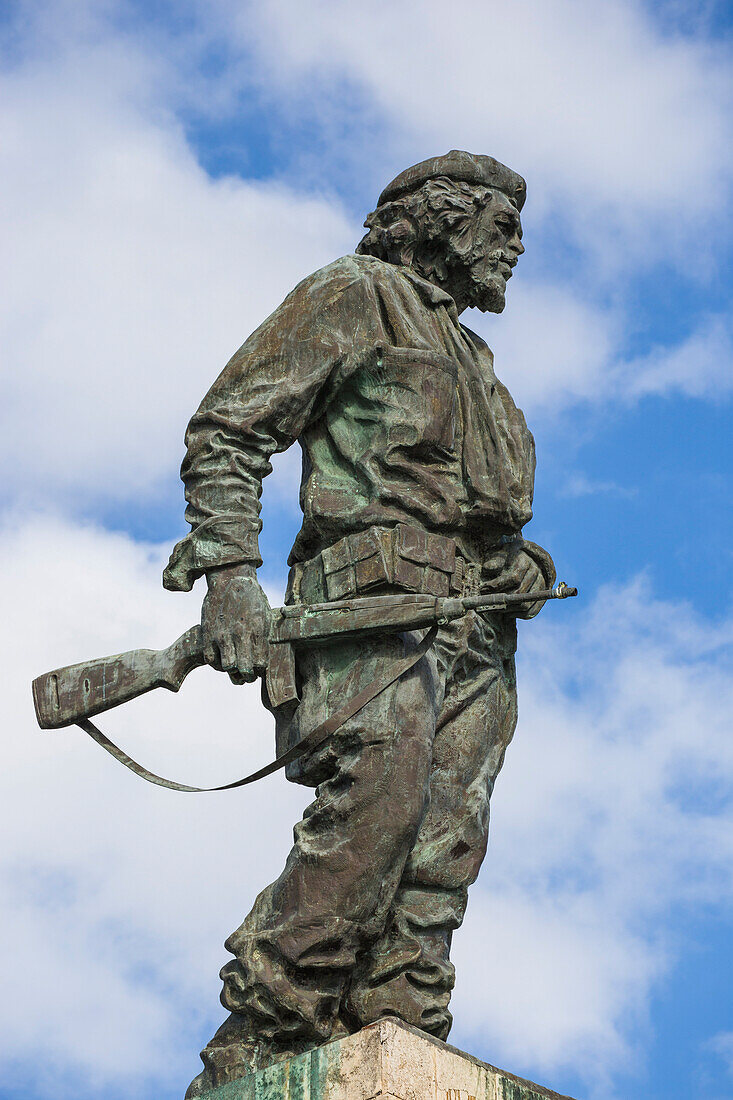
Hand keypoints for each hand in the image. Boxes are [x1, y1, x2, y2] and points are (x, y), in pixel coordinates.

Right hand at [201, 564, 270, 683]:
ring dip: (231, 670)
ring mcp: (222, 634)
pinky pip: (210, 659)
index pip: (261, 664)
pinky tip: (220, 656)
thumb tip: (262, 658)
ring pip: (227, 667)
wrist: (230, 579)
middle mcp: (240, 634)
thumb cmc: (251, 598)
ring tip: (234, 665)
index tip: (258, 666)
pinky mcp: (208, 632)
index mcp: (258, 630)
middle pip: (245, 670)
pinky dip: (216, 662)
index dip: (260, 670)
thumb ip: (263, 637)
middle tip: (247, 673)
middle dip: (248, 676)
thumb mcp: (265, 615)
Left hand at [482, 540, 549, 618]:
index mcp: (526, 561)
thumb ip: (494, 561)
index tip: (483, 589)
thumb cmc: (506, 559)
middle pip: (519, 593)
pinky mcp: (542, 598)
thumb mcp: (499, 555)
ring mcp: (541, 586)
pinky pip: (531, 612)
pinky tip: (506, 612)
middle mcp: (537, 573)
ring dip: (508, 609)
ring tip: (495, 607)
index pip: (514, 578)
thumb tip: (487, 568)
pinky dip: (517, 616)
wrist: (521, 562)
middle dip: (501, 600)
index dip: (497, 586)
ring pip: (525, 605)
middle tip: (487, 602)